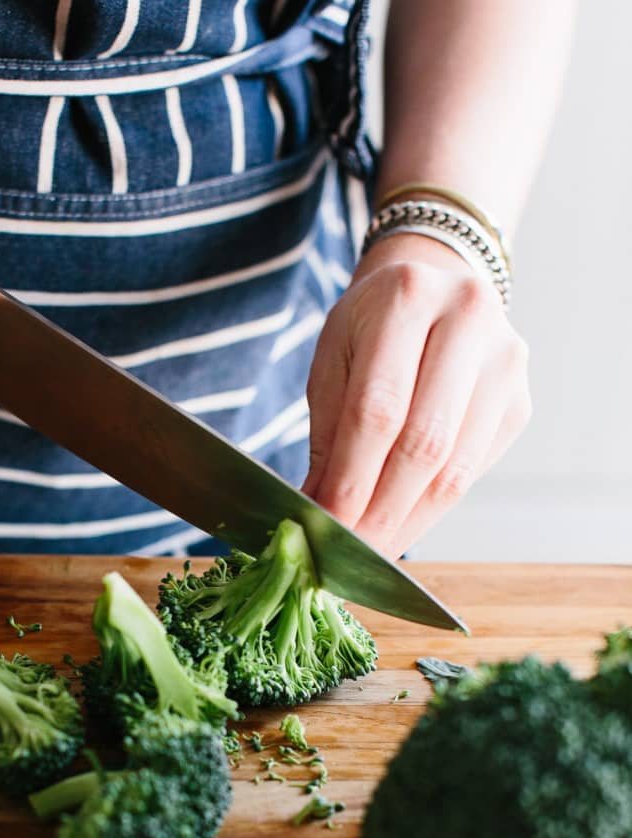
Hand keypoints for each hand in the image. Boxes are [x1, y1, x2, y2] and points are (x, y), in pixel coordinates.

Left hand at [303, 233, 530, 557]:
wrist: (436, 283)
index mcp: (408, 298)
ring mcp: (505, 363)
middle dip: (380, 511)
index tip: (325, 527)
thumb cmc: (371, 325)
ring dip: (408, 521)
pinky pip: (474, 471)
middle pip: (423, 443)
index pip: (378, 410)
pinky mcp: (519, 402)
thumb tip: (316, 511)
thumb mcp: (334, 359)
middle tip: (346, 554)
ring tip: (371, 551)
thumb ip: (328, 434)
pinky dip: (433, 508)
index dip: (352, 479)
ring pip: (455, 467)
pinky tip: (403, 527)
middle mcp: (468, 322)